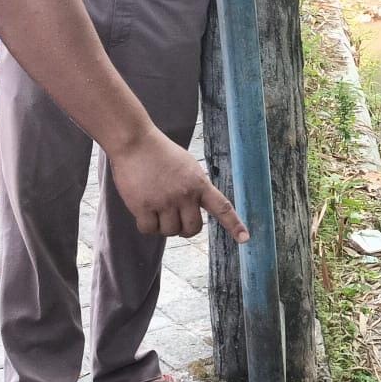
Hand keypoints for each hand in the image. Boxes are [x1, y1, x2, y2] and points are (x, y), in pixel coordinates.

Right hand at [107, 129, 248, 241]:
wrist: (136, 142)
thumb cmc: (161, 153)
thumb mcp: (188, 167)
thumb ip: (195, 188)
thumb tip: (194, 211)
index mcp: (199, 183)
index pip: (222, 207)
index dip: (234, 225)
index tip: (245, 238)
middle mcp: (185, 194)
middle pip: (192, 229)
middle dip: (185, 230)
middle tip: (176, 220)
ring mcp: (164, 201)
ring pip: (170, 231)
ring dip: (163, 227)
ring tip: (156, 208)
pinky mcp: (144, 206)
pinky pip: (149, 230)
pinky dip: (147, 226)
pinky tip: (143, 211)